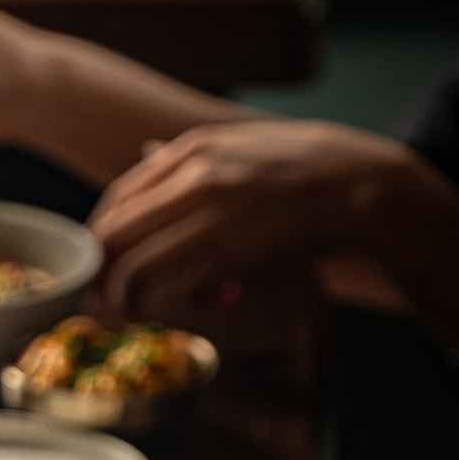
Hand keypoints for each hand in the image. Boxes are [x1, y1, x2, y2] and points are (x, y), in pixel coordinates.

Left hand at [88, 120, 409, 324]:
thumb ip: (188, 157)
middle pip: (111, 235)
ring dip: (131, 301)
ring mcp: (207, 211)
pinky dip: (178, 305)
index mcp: (189, 150)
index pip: (115, 200)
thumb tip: (143, 152)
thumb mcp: (239, 146)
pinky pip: (171, 287)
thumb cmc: (301, 171)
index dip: (101, 243)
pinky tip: (215, 304)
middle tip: (114, 304)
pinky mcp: (228, 248)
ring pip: (131, 269)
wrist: (358, 186)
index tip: (108, 270)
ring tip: (154, 313)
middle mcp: (190, 176)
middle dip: (102, 278)